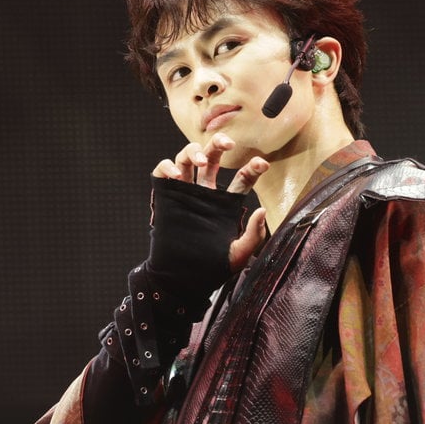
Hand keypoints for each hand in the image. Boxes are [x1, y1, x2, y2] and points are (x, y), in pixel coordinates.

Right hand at [152, 133, 267, 271]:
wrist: (182, 280)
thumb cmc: (212, 268)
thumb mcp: (239, 254)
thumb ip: (253, 235)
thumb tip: (262, 211)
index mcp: (226, 203)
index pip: (241, 178)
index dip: (252, 168)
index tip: (262, 163)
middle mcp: (205, 193)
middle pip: (212, 158)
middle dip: (219, 144)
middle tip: (229, 143)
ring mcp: (184, 192)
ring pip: (187, 159)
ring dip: (193, 151)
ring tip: (201, 161)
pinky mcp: (164, 197)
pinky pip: (161, 172)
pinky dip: (166, 165)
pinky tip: (174, 173)